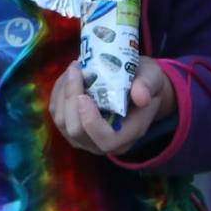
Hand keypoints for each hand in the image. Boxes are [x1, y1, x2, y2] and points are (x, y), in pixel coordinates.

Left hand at [49, 55, 174, 155]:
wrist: (136, 86)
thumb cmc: (145, 82)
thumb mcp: (153, 78)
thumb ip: (148, 85)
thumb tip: (141, 96)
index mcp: (127, 135)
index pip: (105, 140)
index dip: (91, 122)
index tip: (84, 96)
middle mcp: (103, 142)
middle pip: (76, 131)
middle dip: (71, 98)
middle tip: (76, 68)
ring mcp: (85, 137)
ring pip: (62, 122)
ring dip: (63, 92)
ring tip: (74, 68)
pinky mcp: (71, 127)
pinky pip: (57, 113)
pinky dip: (58, 93)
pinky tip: (68, 76)